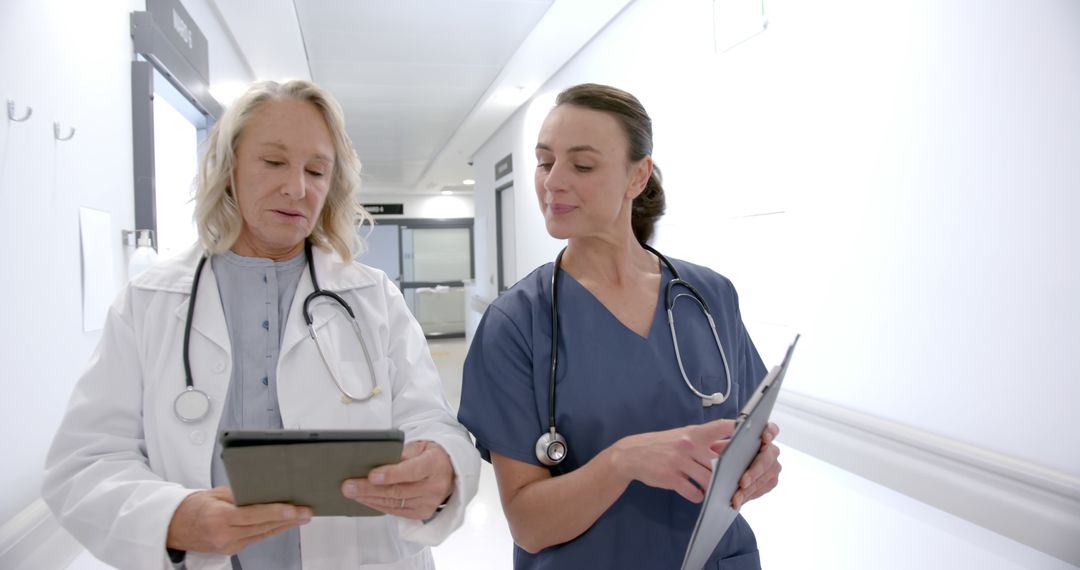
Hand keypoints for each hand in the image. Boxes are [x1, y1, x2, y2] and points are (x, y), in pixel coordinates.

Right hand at [166, 487, 311, 554]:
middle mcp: (224, 535)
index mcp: (219, 518)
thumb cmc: (193, 506)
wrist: (173, 527)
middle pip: (262, 527)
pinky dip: (271, 530)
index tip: (295, 509)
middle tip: (307, 511)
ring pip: (262, 534)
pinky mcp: (230, 550)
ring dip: (284, 525)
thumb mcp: (215, 494)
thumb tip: (264, 492)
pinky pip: (256, 539)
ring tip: (302, 516)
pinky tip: (284, 523)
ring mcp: (227, 546)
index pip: (253, 515)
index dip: (276, 512)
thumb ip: (240, 495)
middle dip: (288, 519)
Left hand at [341, 440, 454, 519]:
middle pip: (398, 491)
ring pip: (394, 503)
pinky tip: (365, 500)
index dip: (390, 474)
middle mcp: (433, 487)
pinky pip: (395, 511)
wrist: (450, 472)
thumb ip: (403, 452)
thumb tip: (380, 460)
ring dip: (369, 499)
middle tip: (349, 486)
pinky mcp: (422, 513)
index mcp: (434, 465)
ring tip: (351, 493)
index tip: (371, 475)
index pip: (411, 471)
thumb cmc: (432, 456)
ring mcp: (428, 503)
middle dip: (369, 489)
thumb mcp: (421, 446)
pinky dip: (378, 505)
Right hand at [610, 418, 735, 502]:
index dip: (737, 429)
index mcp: (693, 433)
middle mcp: (688, 445)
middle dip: (730, 472)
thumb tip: (730, 446)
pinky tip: (697, 493)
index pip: (720, 427)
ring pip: (709, 479)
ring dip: (714, 487)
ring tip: (716, 489)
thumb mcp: (683, 436)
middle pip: (720, 461)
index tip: (750, 434)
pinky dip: (699, 496)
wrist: (632, 454)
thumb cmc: (663, 444)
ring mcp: (679, 462)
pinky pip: (693, 492)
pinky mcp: (670, 478)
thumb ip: (704, 441)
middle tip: (735, 479)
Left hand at [725, 422, 780, 509]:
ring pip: (766, 477)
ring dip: (750, 488)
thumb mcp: (716, 442)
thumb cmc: (719, 449)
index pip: (771, 430)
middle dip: (755, 471)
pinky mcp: (770, 480)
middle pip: (768, 458)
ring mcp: (772, 466)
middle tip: (742, 482)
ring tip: (736, 497)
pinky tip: (738, 500)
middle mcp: (770, 450)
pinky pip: (763, 488)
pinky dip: (750, 495)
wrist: (718, 465)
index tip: (763, 438)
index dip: (769, 433)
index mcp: (760, 434)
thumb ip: (724, 441)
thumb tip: (726, 446)